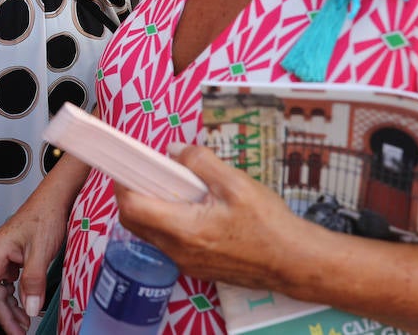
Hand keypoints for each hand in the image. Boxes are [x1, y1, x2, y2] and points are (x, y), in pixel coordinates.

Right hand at [0, 205, 65, 334]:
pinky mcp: (10, 263)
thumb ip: (34, 280)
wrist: (55, 202)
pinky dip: (14, 303)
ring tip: (21, 329)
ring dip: (8, 313)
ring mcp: (0, 260)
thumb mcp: (41, 250)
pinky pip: (6, 288)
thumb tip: (30, 308)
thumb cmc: (45, 216)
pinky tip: (24, 314)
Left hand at [115, 144, 309, 290]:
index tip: (126, 164)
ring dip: (151, 208)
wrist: (294, 262)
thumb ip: (201, 162)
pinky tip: (191, 206)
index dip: (123, 183)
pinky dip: (168, 221)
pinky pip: (169, 243)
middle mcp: (179, 251)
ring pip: (151, 233)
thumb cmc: (269, 225)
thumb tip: (175, 151)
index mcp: (184, 229)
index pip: (132, 207)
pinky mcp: (197, 266)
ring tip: (172, 185)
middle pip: (135, 222)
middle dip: (132, 194)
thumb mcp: (236, 183)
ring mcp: (187, 263)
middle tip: (147, 171)